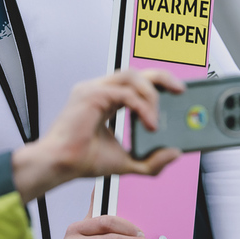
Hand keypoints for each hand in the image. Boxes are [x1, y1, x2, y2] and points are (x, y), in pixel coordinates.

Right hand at [12, 69, 183, 200]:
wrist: (59, 166)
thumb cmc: (82, 161)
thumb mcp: (126, 163)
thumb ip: (151, 162)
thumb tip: (175, 154)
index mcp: (105, 100)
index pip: (134, 82)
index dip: (157, 84)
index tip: (176, 92)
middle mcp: (99, 90)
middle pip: (135, 72)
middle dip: (161, 78)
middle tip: (180, 91)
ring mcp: (94, 89)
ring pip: (131, 77)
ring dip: (150, 96)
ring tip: (156, 120)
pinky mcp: (92, 94)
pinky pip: (125, 93)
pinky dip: (141, 107)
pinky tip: (149, 123)